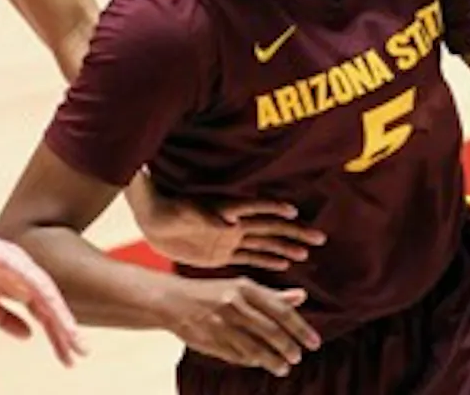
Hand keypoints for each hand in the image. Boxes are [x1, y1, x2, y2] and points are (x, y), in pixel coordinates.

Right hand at [0, 221, 85, 366]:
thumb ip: (5, 319)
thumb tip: (29, 336)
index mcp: (21, 286)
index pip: (45, 315)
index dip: (57, 337)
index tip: (69, 360)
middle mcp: (26, 274)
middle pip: (51, 306)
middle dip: (66, 331)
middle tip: (83, 353)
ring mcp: (19, 263)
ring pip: (47, 292)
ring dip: (60, 314)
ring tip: (72, 335)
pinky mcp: (7, 255)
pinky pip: (29, 275)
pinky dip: (42, 291)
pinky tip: (51, 307)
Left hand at [130, 177, 325, 271]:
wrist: (151, 218)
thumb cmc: (162, 206)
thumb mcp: (176, 208)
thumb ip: (201, 214)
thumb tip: (226, 221)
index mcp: (223, 209)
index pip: (253, 206)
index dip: (272, 208)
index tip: (293, 212)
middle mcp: (231, 222)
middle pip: (268, 226)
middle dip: (293, 231)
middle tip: (319, 237)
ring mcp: (228, 238)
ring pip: (263, 243)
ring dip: (285, 247)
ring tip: (307, 253)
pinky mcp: (221, 252)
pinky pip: (249, 256)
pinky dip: (267, 259)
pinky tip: (285, 264)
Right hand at [158, 276, 321, 376]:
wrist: (174, 301)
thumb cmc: (213, 292)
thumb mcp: (242, 287)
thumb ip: (272, 294)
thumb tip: (302, 296)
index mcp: (245, 287)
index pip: (282, 310)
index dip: (301, 329)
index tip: (314, 343)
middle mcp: (235, 304)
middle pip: (272, 332)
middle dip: (289, 348)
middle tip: (297, 356)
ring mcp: (222, 324)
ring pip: (257, 349)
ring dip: (274, 361)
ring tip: (284, 367)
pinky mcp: (212, 341)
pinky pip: (239, 357)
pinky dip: (253, 362)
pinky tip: (261, 362)